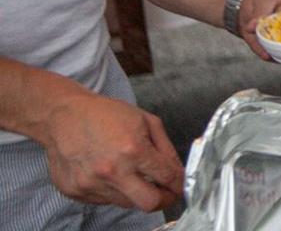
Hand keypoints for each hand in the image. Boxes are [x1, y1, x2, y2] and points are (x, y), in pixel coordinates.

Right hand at [39, 88, 181, 212]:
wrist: (63, 116)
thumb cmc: (106, 115)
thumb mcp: (146, 121)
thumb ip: (165, 149)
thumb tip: (176, 172)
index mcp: (133, 150)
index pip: (167, 178)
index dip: (179, 184)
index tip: (180, 186)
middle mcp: (112, 171)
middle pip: (149, 203)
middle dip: (163, 200)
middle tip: (165, 193)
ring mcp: (91, 184)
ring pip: (127, 203)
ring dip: (136, 193)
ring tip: (132, 175)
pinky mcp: (76, 191)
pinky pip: (104, 200)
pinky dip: (113, 191)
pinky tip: (108, 173)